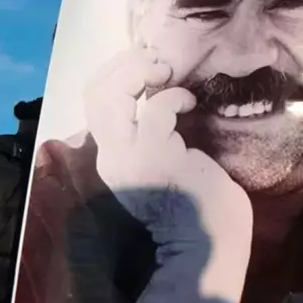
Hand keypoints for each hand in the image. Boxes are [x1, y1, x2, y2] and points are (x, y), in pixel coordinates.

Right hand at [84, 49, 249, 240]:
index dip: (117, 74)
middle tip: (155, 59)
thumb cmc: (197, 204)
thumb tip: (159, 97)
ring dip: (137, 70)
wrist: (209, 244)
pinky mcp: (153, 154)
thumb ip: (151, 135)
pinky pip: (156, 108)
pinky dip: (173, 96)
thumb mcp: (163, 162)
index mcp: (113, 155)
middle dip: (123, 64)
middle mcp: (111, 155)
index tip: (147, 66)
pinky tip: (189, 102)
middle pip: (94, 92)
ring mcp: (128, 155)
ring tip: (163, 69)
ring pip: (109, 94)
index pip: (96, 103)